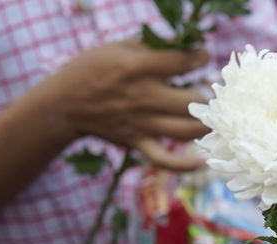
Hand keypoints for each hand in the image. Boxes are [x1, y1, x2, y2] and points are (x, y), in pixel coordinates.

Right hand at [38, 39, 210, 170]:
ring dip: (205, 126)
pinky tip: (202, 162)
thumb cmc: (93, 70)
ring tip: (211, 119)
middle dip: (208, 98)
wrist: (64, 104)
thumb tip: (183, 44)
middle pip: (192, 102)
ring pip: (186, 131)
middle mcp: (144, 98)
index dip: (199, 57)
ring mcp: (142, 123)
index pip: (181, 62)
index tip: (203, 56)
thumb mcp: (118, 48)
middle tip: (211, 95)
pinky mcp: (138, 143)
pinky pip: (165, 160)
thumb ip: (151, 47)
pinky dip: (184, 165)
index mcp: (138, 69)